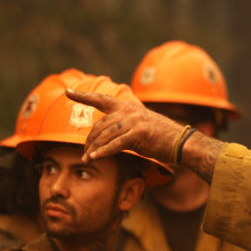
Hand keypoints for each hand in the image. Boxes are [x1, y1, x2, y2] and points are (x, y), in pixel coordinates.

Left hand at [67, 88, 182, 162]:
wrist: (182, 142)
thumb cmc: (163, 137)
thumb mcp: (142, 125)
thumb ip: (125, 125)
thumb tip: (109, 134)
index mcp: (128, 107)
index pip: (101, 100)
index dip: (83, 96)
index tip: (67, 92)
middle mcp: (129, 112)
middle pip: (100, 125)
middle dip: (90, 140)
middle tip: (84, 152)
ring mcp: (133, 122)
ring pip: (105, 135)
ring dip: (93, 148)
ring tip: (86, 159)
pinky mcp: (138, 135)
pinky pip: (115, 144)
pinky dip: (103, 152)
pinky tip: (94, 158)